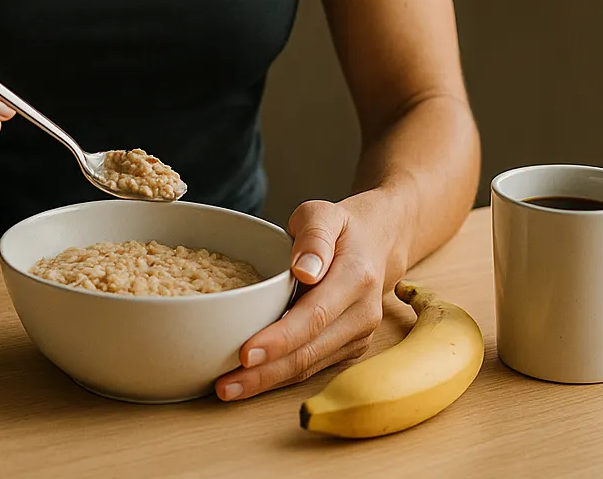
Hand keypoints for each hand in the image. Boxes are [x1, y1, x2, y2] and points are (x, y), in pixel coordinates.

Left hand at [214, 193, 406, 400]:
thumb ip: (313, 236)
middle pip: (309, 351)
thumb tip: (304, 270)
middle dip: (265, 373)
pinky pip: (312, 366)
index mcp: (356, 277)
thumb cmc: (341, 228)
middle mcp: (362, 313)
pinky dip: (280, 377)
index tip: (245, 353)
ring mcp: (359, 335)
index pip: (314, 315)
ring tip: (228, 389)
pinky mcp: (349, 348)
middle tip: (224, 385)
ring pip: (310, 366)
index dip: (279, 338)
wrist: (378, 243)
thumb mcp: (324, 213)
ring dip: (268, 382)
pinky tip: (250, 381)